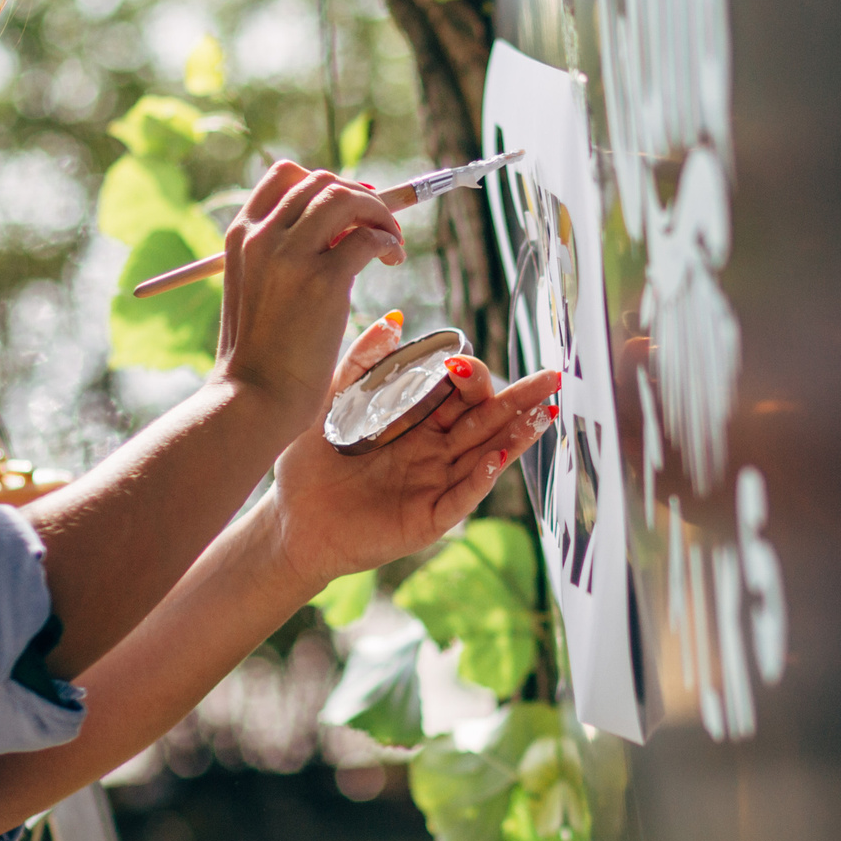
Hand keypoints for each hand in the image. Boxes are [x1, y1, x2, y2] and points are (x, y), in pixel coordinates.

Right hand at [214, 163, 406, 432]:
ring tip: (392, 242)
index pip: (285, 174)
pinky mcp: (323, 280)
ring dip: (379, 212)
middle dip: (360, 196)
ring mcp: (291, 255)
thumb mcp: (260, 288)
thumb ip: (287, 253)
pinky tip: (392, 259)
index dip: (326, 182)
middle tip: (381, 226)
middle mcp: (262, 235)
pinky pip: (369, 238)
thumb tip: (340, 228)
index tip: (350, 207)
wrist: (254, 396)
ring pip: (347, 198)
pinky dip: (389, 241)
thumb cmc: (261, 353)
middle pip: (323, 181)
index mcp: (241, 235)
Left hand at [265, 315, 561, 588]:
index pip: (459, 393)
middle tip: (550, 377)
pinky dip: (480, 479)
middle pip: (486, 420)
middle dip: (519, 399)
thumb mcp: (331, 403)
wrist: (289, 519)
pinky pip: (460, 499)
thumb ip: (360, 362)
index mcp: (418, 422)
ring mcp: (435, 485)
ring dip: (515, 435)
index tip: (460, 362)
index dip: (469, 376)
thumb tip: (393, 321)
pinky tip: (495, 458)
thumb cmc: (309, 463)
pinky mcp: (426, 520)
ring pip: (486, 455)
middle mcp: (435, 451)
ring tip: (543, 412)